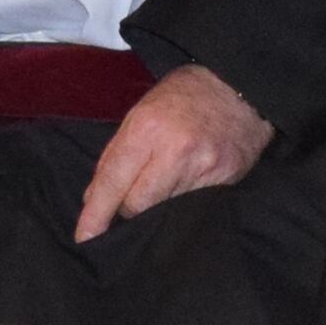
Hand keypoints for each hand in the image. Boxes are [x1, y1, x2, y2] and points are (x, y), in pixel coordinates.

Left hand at [76, 62, 271, 240]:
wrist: (240, 87)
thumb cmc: (183, 97)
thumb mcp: (140, 112)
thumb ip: (116, 155)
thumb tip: (94, 199)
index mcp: (146, 128)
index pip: (113, 182)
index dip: (96, 215)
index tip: (85, 238)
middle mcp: (174, 150)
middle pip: (138, 206)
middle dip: (128, 208)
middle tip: (134, 195)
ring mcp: (203, 167)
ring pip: (165, 210)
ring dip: (159, 204)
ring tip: (168, 179)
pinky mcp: (225, 180)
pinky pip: (193, 207)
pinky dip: (184, 201)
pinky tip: (189, 182)